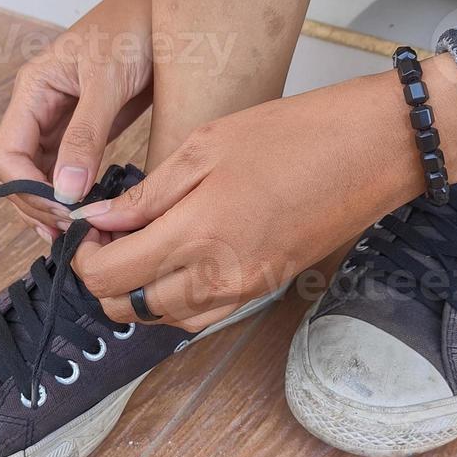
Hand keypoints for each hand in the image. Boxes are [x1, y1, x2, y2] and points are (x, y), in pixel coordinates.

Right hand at [0, 0, 152, 240]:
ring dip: (54, 205)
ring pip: (42, 176)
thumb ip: (86, 135)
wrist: (168, 10)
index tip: (63, 212)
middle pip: (19, 173)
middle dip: (38, 205)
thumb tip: (66, 190)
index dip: (27, 190)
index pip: (7, 155)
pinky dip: (75, 195)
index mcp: (33, 91)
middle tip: (72, 231)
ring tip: (78, 232)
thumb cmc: (135, 29)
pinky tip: (90, 214)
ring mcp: (62, 122)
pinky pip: (69, 171)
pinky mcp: (87, 131)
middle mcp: (40, 109)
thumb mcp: (108, 80)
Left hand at [71, 69, 427, 331]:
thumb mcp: (205, 148)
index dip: (82, 256)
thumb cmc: (294, 137)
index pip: (108, 275)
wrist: (373, 153)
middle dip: (103, 276)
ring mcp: (242, 292)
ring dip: (136, 292)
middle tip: (107, 234)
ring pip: (162, 319)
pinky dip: (172, 301)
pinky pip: (199, 317)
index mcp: (195, 237)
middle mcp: (215, 279)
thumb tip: (97, 220)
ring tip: (138, 245)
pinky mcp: (261, 292)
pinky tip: (174, 264)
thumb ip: (146, 195)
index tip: (84, 227)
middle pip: (128, 307)